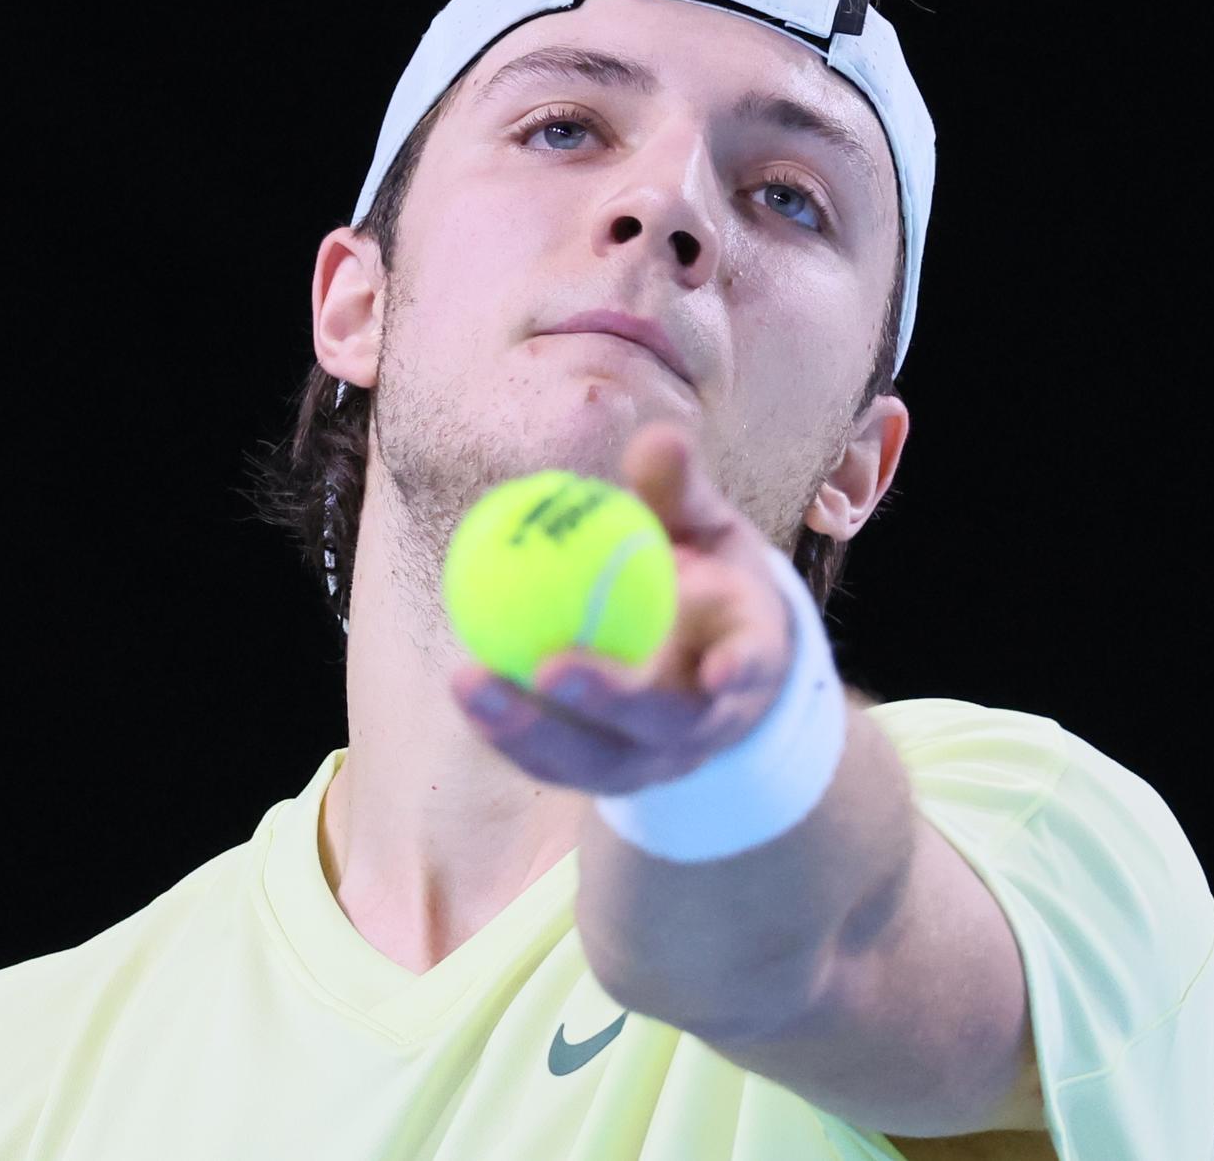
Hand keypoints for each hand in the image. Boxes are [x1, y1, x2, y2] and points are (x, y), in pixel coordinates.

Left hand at [451, 420, 796, 795]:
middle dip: (609, 703)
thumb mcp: (707, 531)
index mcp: (746, 658)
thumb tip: (660, 436)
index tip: (716, 667)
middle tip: (551, 664)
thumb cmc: (711, 583)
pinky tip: (464, 689)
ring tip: (468, 679)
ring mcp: (652, 760)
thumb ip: (682, 492)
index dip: (737, 671)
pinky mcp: (602, 776)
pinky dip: (507, 731)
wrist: (712, 667)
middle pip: (660, 726)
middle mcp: (703, 723)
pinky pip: (552, 761)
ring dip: (529, 728)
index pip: (749, 666)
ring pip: (593, 758)